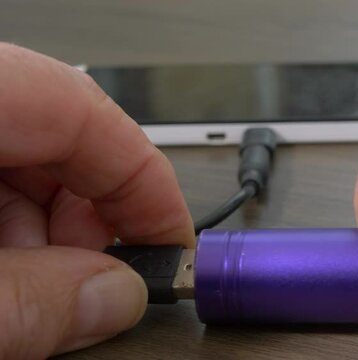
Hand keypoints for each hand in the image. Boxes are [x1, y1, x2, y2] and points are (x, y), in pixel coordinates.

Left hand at [0, 44, 193, 357]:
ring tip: (39, 287)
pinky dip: (6, 220)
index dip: (145, 182)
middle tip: (101, 281)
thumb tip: (113, 299)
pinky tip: (3, 267)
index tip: (173, 241)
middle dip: (94, 216)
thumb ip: (27, 302)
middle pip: (60, 132)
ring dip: (46, 226)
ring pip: (24, 152)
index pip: (84, 112)